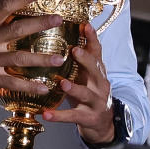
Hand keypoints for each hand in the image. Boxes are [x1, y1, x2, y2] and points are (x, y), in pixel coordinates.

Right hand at [0, 0, 63, 97]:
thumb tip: (2, 18)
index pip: (4, 7)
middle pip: (17, 29)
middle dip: (40, 23)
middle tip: (59, 19)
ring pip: (19, 58)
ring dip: (41, 58)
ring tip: (59, 58)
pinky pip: (11, 83)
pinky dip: (29, 87)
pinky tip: (43, 89)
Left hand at [41, 22, 113, 144]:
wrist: (103, 122)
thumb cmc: (89, 92)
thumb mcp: (86, 74)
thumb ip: (79, 58)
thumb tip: (67, 31)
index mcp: (97, 71)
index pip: (97, 51)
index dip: (92, 38)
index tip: (86, 26)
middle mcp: (100, 84)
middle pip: (95, 70)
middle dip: (85, 60)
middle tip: (74, 50)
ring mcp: (96, 102)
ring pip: (86, 93)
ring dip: (74, 88)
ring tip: (62, 83)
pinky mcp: (88, 118)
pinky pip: (73, 116)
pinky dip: (59, 115)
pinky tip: (46, 114)